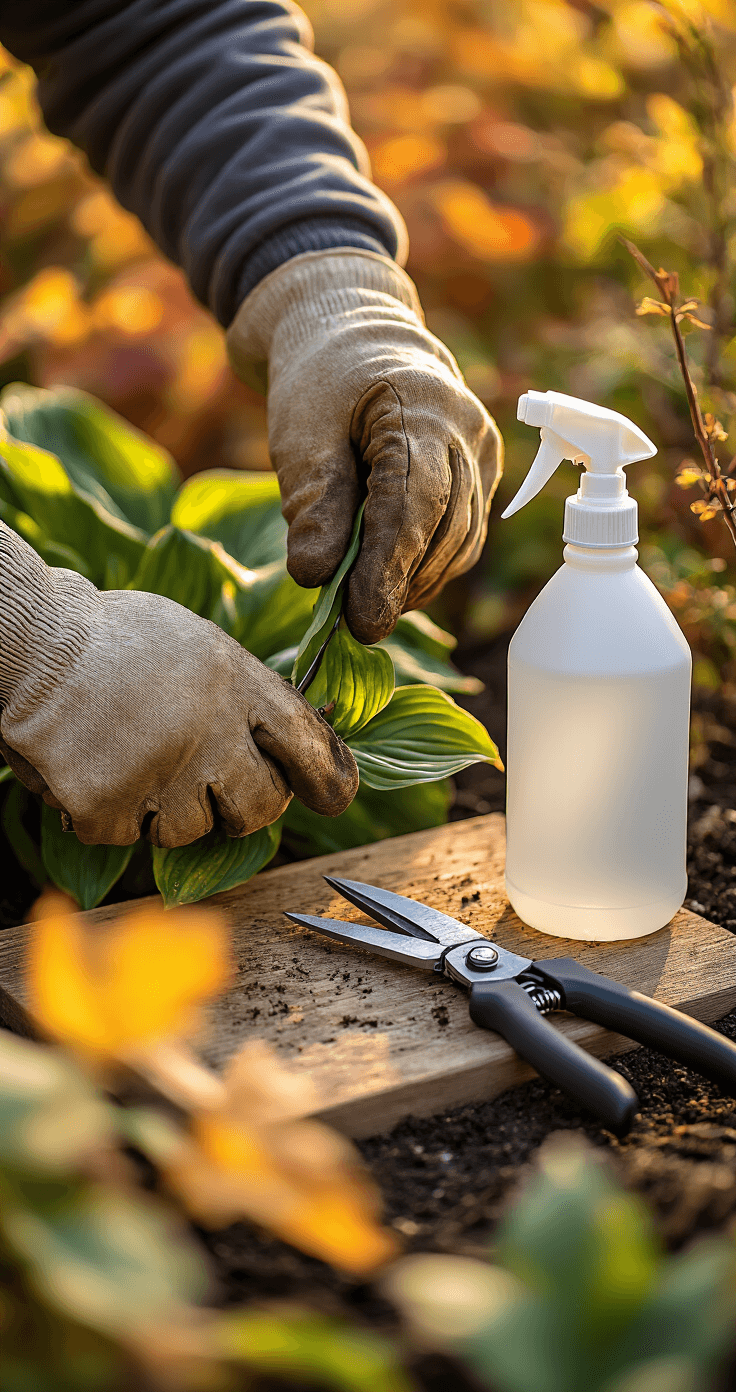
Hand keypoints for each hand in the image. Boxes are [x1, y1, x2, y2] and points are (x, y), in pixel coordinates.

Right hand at [0, 525, 357, 846]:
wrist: (33, 639)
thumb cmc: (117, 639)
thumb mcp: (202, 646)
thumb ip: (246, 694)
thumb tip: (294, 745)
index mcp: (238, 684)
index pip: (308, 745)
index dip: (329, 777)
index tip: (334, 795)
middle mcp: (211, 731)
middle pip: (259, 806)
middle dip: (241, 807)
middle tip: (212, 790)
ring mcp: (161, 772)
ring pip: (189, 830)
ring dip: (163, 810)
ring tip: (132, 758)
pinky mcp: (108, 805)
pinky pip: (125, 837)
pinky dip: (106, 815)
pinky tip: (91, 768)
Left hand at [227, 250, 502, 644]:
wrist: (356, 339)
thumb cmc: (322, 385)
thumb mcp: (299, 435)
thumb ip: (311, 504)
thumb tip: (316, 578)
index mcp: (420, 405)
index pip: (415, 501)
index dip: (390, 566)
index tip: (361, 620)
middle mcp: (467, 429)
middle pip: (447, 527)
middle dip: (403, 585)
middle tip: (356, 627)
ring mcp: (483, 453)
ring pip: (462, 540)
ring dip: (418, 583)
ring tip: (369, 610)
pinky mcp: (482, 475)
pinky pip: (464, 535)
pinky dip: (429, 568)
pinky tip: (393, 586)